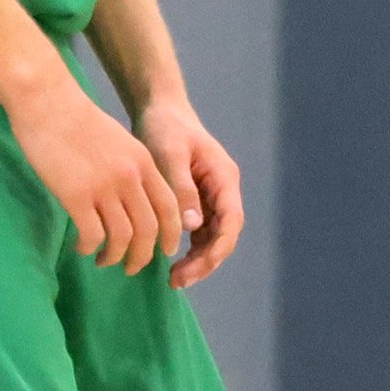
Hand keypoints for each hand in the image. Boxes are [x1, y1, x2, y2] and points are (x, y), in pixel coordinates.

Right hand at [8, 76, 180, 274]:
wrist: (48, 102)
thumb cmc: (77, 120)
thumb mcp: (118, 141)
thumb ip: (130, 168)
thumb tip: (132, 197)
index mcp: (144, 162)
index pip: (169, 207)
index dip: (169, 234)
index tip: (164, 251)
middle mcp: (130, 177)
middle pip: (149, 228)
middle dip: (143, 255)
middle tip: (132, 268)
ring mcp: (104, 187)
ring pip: (122, 237)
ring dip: (115, 256)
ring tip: (104, 261)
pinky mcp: (76, 195)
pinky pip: (92, 234)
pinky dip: (90, 247)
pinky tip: (82, 247)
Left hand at [135, 93, 245, 285]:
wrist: (158, 109)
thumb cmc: (165, 127)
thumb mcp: (169, 155)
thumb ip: (182, 189)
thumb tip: (193, 227)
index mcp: (224, 178)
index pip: (231, 221)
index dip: (217, 248)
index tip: (194, 266)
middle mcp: (223, 190)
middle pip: (224, 235)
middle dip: (206, 261)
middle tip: (178, 281)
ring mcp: (211, 197)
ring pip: (213, 237)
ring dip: (198, 260)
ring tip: (174, 279)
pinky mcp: (197, 200)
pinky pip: (199, 232)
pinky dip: (188, 249)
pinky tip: (170, 261)